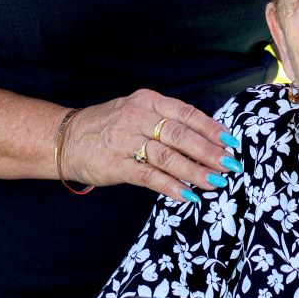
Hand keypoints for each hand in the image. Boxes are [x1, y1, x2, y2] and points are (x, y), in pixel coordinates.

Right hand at [60, 90, 241, 205]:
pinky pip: (149, 176)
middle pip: (181, 135)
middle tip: (230, 165)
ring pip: (168, 157)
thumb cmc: (109, 126)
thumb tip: (206, 138)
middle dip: (209, 152)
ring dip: (195, 171)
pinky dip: (170, 186)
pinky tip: (187, 195)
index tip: (232, 142)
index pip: (186, 113)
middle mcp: (138, 117)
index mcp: (148, 101)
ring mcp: (126, 141)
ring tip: (215, 183)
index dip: (211, 128)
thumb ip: (166, 120)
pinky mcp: (117, 165)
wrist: (66, 138)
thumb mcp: (137, 111)